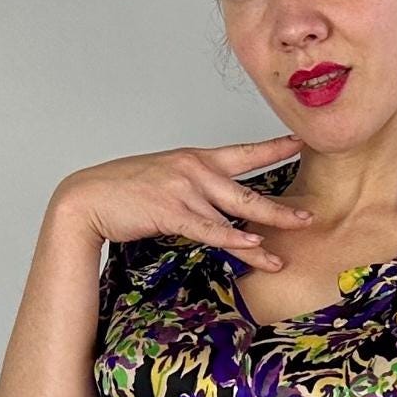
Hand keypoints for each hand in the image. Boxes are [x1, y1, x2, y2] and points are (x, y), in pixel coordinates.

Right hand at [53, 137, 313, 270]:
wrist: (87, 197)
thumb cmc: (123, 190)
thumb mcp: (165, 179)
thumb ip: (193, 187)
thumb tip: (212, 203)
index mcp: (196, 159)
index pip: (245, 152)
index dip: (274, 148)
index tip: (301, 143)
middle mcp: (196, 170)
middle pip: (249, 190)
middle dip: (281, 208)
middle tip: (309, 216)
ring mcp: (184, 190)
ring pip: (234, 215)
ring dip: (263, 236)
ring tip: (284, 253)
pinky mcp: (171, 211)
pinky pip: (209, 229)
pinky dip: (232, 240)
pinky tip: (253, 248)